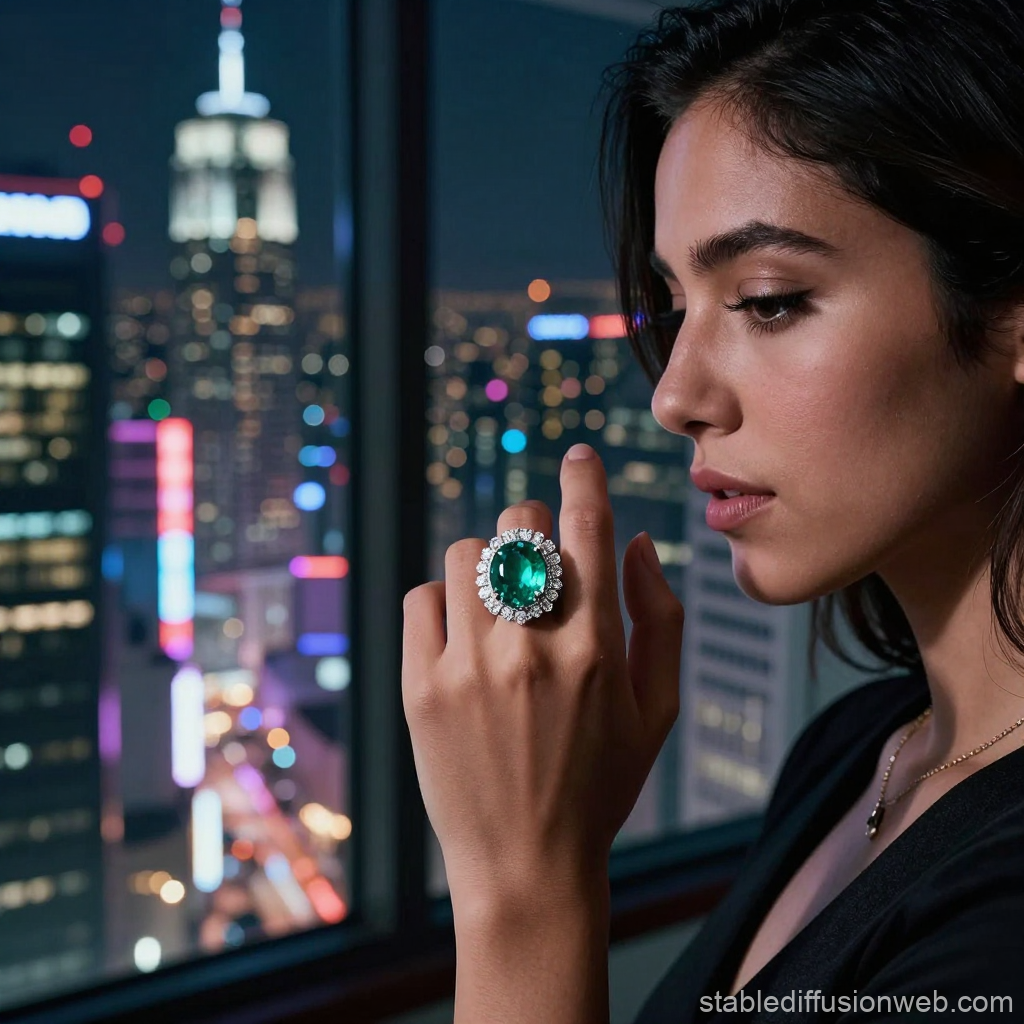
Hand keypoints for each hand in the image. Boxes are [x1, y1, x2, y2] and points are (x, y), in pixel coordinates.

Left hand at [402, 442, 684, 914]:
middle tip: (536, 561)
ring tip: (497, 611)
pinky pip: (422, 601)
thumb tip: (638, 542)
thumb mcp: (657, 709)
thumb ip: (659, 617)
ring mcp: (469, 668)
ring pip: (465, 555)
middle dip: (532, 531)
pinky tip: (462, 641)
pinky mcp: (421, 690)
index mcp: (597, 649)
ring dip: (485, 567)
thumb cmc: (601, 785)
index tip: (578, 456)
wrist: (527, 866)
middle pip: (518, 528)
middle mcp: (531, 649)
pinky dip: (443, 606)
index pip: (587, 528)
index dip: (583, 479)